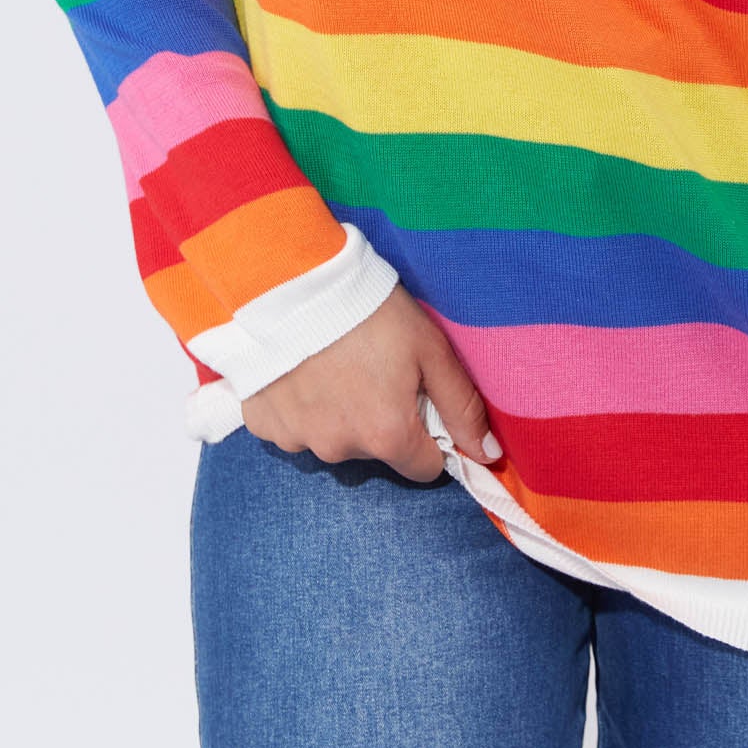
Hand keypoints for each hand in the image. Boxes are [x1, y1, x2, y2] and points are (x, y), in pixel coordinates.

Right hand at [239, 284, 502, 482]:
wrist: (289, 280)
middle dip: (380, 420)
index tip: (416, 396)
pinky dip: (300, 406)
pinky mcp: (262, 423)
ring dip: (338, 413)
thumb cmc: (367, 309)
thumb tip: (486, 455)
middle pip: (376, 451)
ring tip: (334, 361)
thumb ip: (462, 406)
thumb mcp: (430, 348)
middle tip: (372, 366)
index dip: (429, 434)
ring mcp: (296, 440)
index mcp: (387, 436)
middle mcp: (340, 450)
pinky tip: (302, 368)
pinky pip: (291, 427)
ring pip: (333, 439)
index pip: (424, 467)